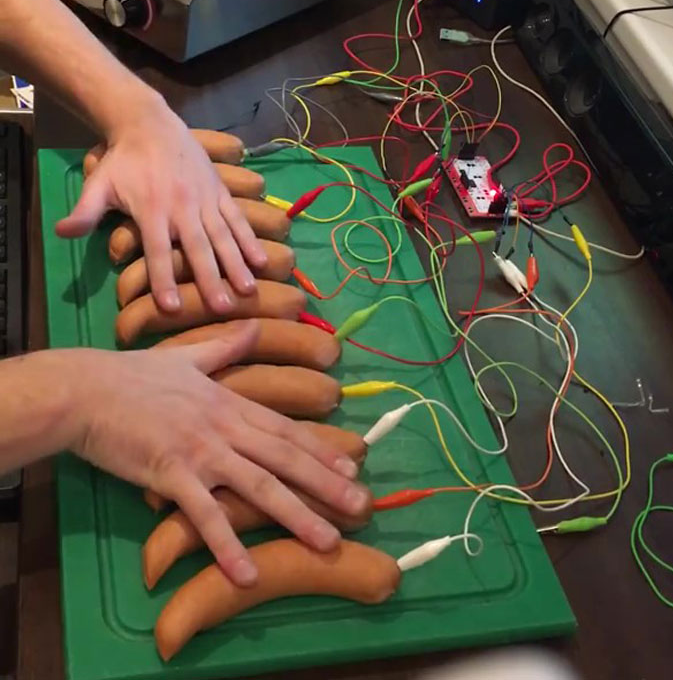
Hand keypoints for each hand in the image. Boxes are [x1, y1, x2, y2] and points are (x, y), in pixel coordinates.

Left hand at [55, 94, 267, 313]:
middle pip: (197, 248)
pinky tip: (261, 261)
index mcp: (151, 209)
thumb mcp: (99, 184)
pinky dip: (250, 240)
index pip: (157, 251)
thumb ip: (84, 211)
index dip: (163, 279)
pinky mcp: (220, 192)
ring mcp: (205, 199)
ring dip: (236, 264)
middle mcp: (182, 207)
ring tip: (248, 290)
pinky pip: (237, 219)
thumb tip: (61, 233)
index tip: (171, 308)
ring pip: (223, 236)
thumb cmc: (123, 160)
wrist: (150, 122)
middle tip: (222, 308)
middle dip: (211, 279)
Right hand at [57, 322, 367, 584]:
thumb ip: (225, 347)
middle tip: (362, 508)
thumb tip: (254, 324)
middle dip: (327, 484)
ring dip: (297, 515)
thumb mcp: (187, 357)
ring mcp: (201, 450)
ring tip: (329, 543)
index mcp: (230, 402)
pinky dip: (228, 544)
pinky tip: (248, 573)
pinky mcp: (171, 474)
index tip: (353, 467)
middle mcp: (225, 426)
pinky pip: (205, 515)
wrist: (85, 390)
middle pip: (286, 458)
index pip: (285, 430)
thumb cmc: (133, 376)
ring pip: (259, 485)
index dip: (321, 449)